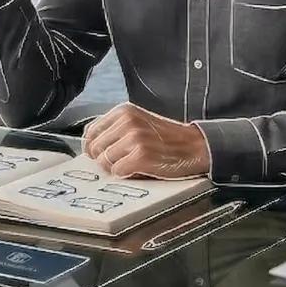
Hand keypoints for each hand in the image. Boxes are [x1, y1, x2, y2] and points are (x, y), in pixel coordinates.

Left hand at [82, 102, 209, 179]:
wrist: (194, 146)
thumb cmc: (166, 138)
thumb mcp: (139, 123)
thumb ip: (116, 129)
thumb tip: (92, 148)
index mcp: (124, 111)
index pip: (91, 131)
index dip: (92, 147)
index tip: (98, 155)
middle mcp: (127, 121)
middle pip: (95, 148)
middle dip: (104, 159)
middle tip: (118, 163)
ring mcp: (134, 138)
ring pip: (104, 161)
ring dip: (116, 168)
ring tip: (131, 165)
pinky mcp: (141, 156)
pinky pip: (117, 171)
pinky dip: (126, 174)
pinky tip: (138, 170)